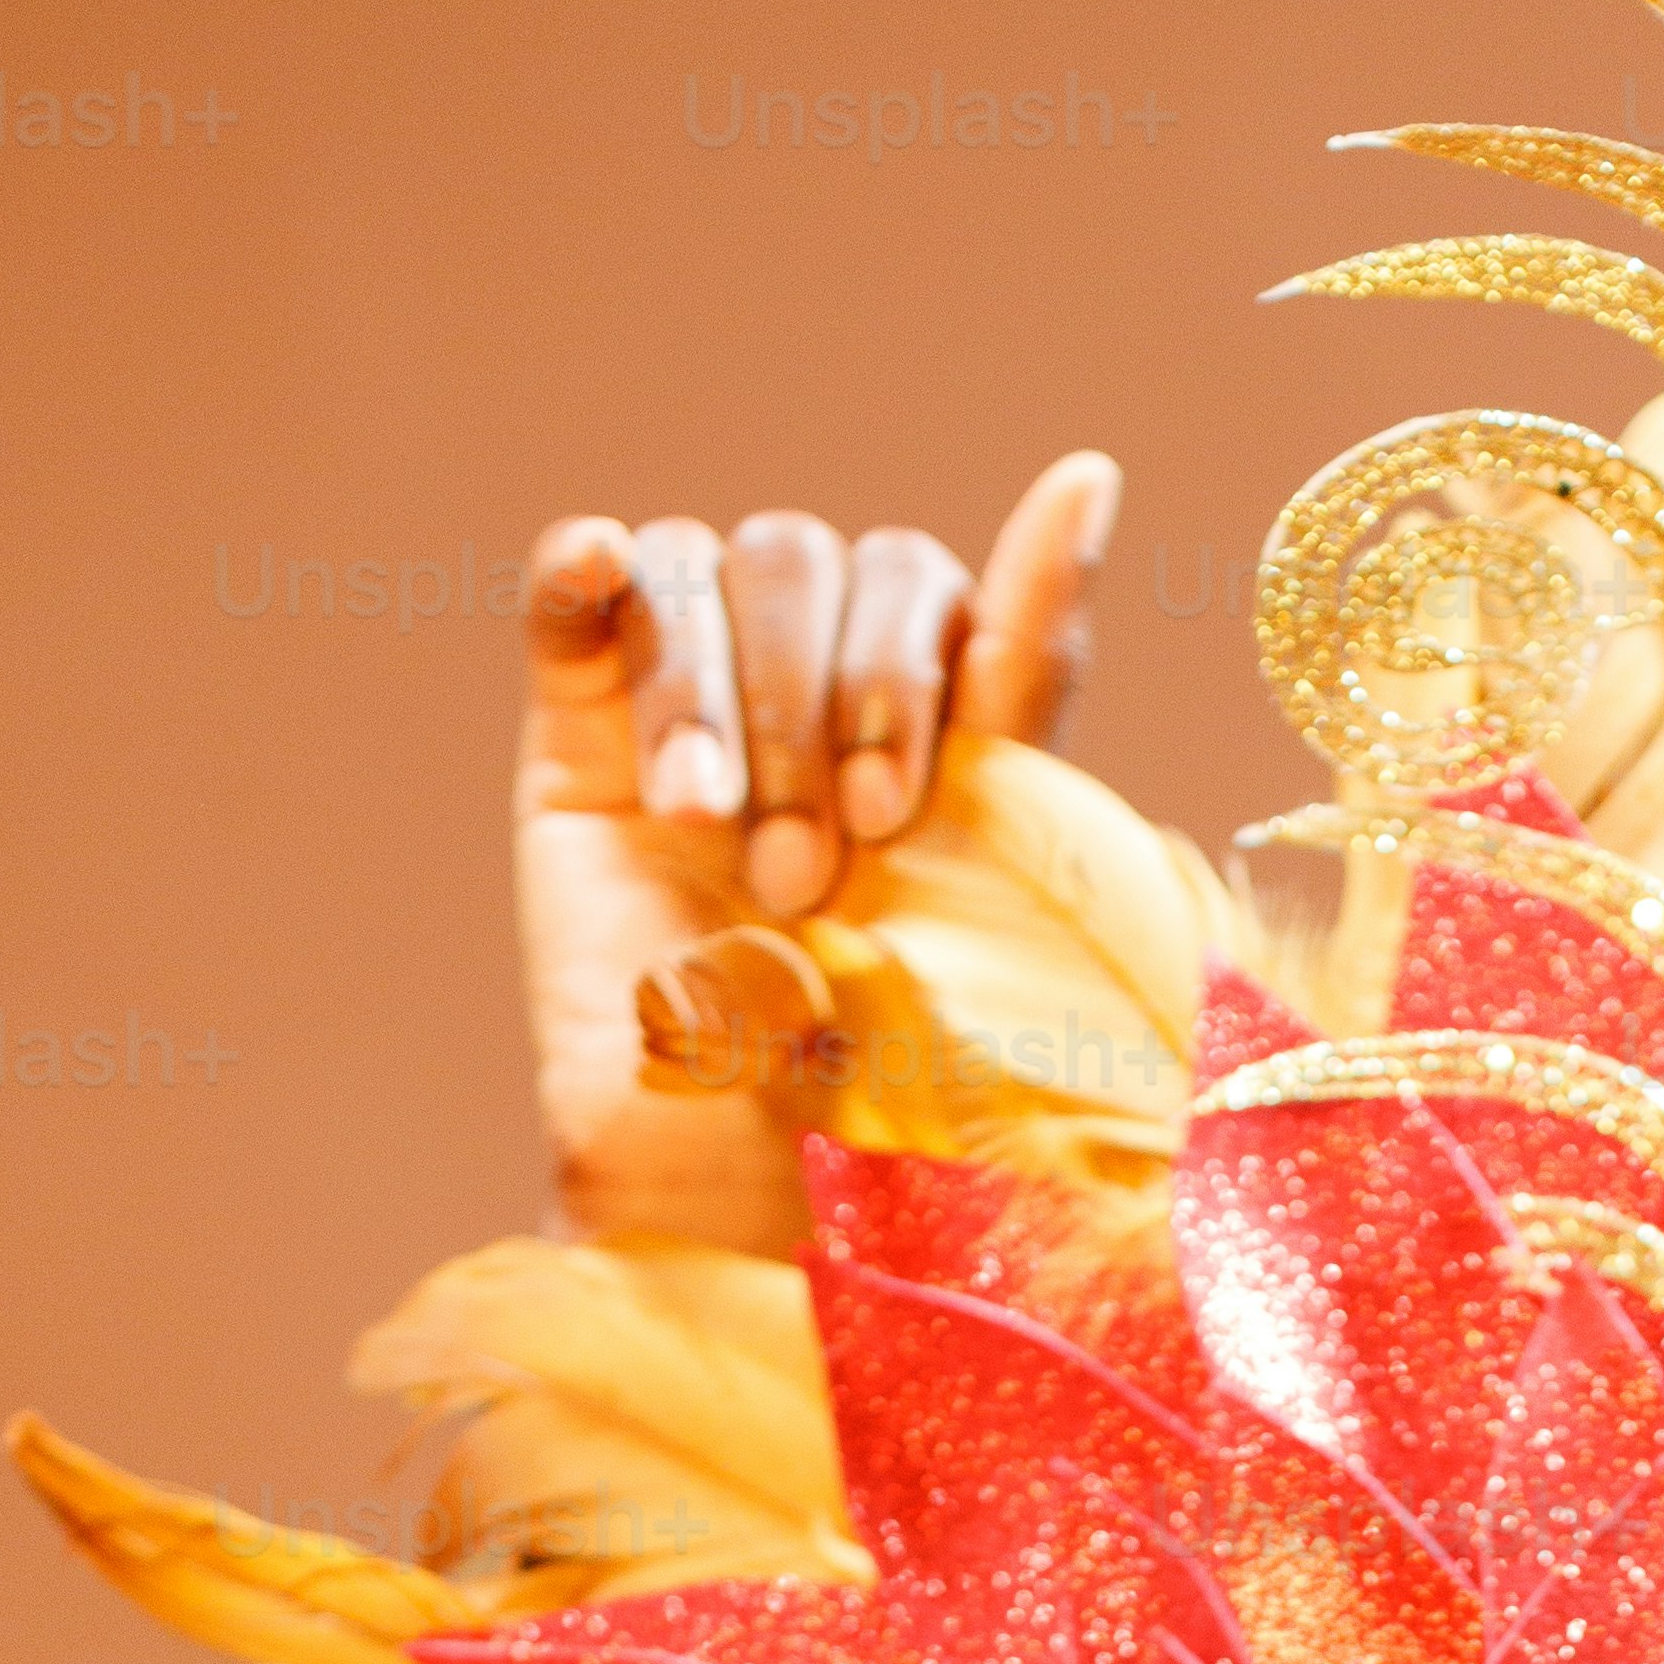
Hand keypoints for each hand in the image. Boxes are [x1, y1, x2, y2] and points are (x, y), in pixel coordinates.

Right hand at [514, 451, 1116, 1251]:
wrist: (731, 1199)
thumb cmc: (882, 1078)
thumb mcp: (988, 870)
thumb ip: (1031, 671)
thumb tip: (1089, 464)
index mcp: (931, 734)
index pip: (938, 600)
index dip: (920, 664)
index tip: (905, 801)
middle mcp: (812, 705)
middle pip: (820, 559)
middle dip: (828, 703)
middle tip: (823, 865)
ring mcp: (691, 710)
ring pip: (706, 569)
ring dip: (723, 696)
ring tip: (720, 844)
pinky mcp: (574, 740)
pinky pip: (574, 596)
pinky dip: (584, 575)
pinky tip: (593, 591)